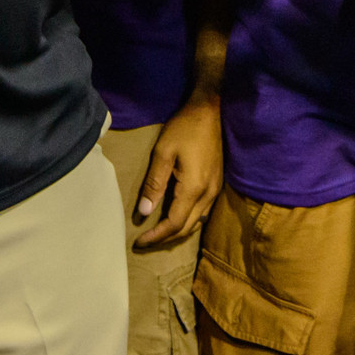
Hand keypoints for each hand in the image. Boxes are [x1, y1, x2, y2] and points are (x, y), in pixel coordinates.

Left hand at [130, 98, 222, 249]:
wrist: (209, 111)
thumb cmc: (184, 129)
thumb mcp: (163, 153)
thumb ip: (154, 184)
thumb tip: (144, 212)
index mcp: (194, 188)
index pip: (174, 224)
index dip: (156, 236)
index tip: (138, 242)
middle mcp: (208, 194)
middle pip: (186, 228)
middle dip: (165, 238)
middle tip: (144, 242)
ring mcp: (215, 190)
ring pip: (196, 222)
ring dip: (176, 231)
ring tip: (156, 233)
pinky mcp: (217, 184)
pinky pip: (202, 212)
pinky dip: (187, 220)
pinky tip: (175, 217)